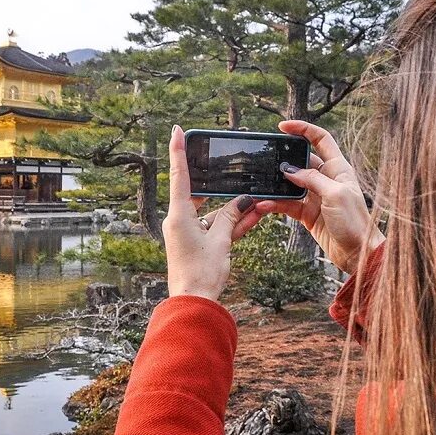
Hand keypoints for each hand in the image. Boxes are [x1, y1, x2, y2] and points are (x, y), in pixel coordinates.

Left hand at [163, 125, 263, 300]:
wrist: (194, 304)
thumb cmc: (201, 274)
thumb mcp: (221, 242)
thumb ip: (231, 218)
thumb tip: (243, 201)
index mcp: (179, 215)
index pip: (179, 175)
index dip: (179, 151)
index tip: (178, 130)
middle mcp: (179, 221)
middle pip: (199, 192)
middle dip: (219, 183)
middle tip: (228, 165)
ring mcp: (188, 233)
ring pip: (212, 212)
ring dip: (233, 208)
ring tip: (257, 200)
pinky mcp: (197, 244)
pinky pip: (215, 227)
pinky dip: (231, 223)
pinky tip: (253, 214)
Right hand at [255, 120, 383, 274]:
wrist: (358, 253)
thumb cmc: (355, 222)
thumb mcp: (334, 195)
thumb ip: (312, 179)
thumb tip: (289, 170)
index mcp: (338, 168)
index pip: (321, 140)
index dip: (303, 130)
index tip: (283, 127)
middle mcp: (327, 179)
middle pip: (302, 161)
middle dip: (284, 159)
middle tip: (266, 158)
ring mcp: (316, 196)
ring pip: (291, 184)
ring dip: (277, 184)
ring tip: (262, 183)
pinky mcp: (307, 214)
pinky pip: (288, 204)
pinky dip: (276, 203)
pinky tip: (266, 204)